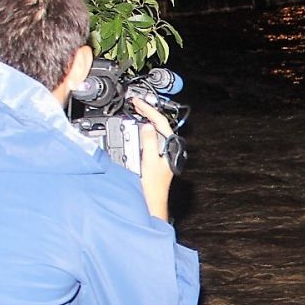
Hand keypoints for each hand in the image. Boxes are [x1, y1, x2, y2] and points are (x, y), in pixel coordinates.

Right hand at [131, 97, 173, 221]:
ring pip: (154, 132)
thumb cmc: (152, 187)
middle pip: (159, 125)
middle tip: (135, 103)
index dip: (149, 110)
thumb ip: (149, 143)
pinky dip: (142, 131)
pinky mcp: (155, 158)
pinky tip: (136, 129)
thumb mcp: (149, 162)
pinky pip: (150, 140)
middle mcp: (168, 149)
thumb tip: (147, 126)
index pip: (161, 123)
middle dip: (147, 113)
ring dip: (145, 120)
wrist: (151, 202)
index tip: (139, 102)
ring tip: (136, 111)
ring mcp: (162, 153)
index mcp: (170, 148)